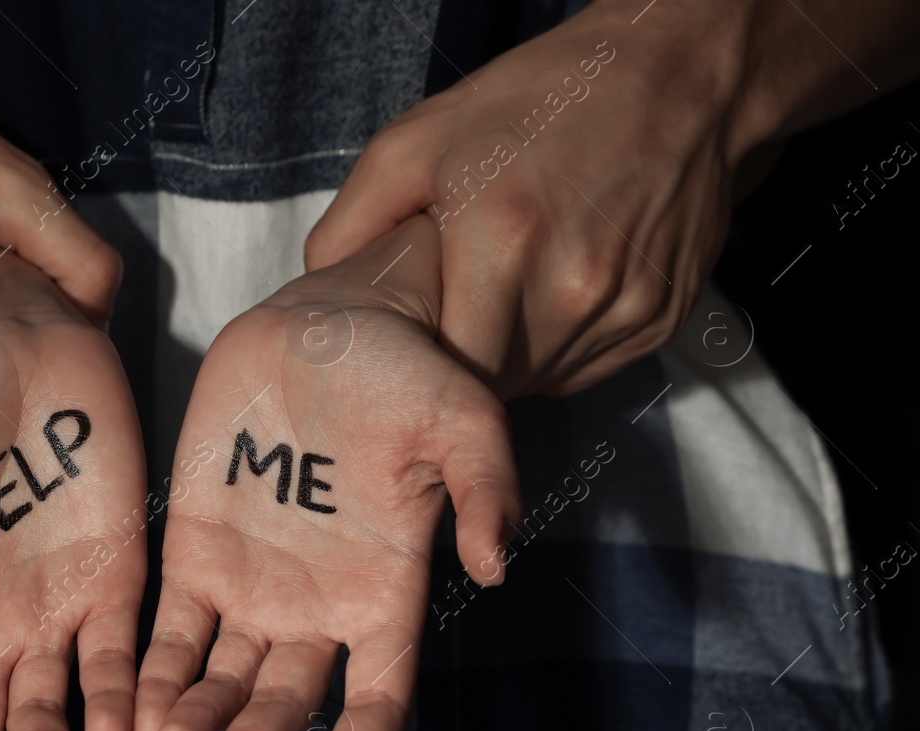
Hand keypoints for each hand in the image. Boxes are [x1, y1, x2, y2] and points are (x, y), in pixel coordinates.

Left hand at [135, 214, 520, 730]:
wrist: (327, 325)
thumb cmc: (406, 372)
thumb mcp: (461, 418)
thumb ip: (483, 487)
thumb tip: (493, 565)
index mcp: (384, 595)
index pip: (375, 697)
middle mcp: (315, 610)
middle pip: (283, 706)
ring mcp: (250, 586)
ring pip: (218, 680)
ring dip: (191, 722)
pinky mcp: (192, 554)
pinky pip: (167, 630)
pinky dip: (147, 674)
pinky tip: (124, 713)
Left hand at [305, 0, 746, 397]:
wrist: (682, 76)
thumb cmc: (538, 101)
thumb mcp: (416, 141)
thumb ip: (350, 224)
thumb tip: (319, 295)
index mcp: (501, 241)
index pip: (445, 372)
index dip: (423, 366)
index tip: (416, 340)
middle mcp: (570, 287)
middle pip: (491, 383)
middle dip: (465, 356)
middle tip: (461, 301)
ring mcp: (625, 307)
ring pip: (540, 381)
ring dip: (515, 353)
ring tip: (513, 286)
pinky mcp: (662, 318)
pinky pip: (588, 368)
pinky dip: (563, 344)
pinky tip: (560, 286)